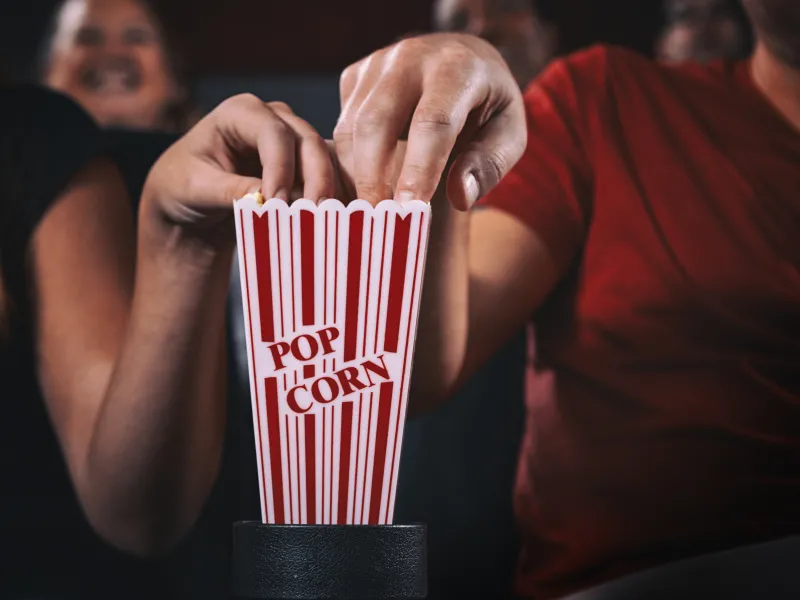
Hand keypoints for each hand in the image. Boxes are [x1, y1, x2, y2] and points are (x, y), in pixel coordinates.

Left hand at [141, 94, 335, 251]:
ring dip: (330, 189)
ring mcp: (293, 139)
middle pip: (308, 142)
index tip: (277, 203)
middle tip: (315, 215)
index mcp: (240, 112)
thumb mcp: (196, 188)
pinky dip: (334, 195)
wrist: (191, 200)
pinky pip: (329, 175)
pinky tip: (338, 218)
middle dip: (316, 179)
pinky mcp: (305, 163)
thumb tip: (267, 200)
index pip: (273, 133)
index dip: (281, 168)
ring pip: (325, 158)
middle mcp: (274, 118)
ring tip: (330, 220)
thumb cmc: (183, 186)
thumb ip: (231, 191)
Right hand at [334, 32, 526, 209]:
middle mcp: (411, 57)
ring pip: (351, 125)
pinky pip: (342, 124)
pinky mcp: (355, 74)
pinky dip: (348, 161)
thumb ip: (488, 165)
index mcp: (457, 68)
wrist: (464, 60)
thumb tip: (459, 197)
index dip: (419, 169)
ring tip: (370, 211)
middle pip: (376, 121)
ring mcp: (377, 63)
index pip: (433, 121)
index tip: (410, 209)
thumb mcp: (509, 133)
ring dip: (356, 173)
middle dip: (372, 176)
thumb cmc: (489, 107)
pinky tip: (366, 186)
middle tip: (378, 220)